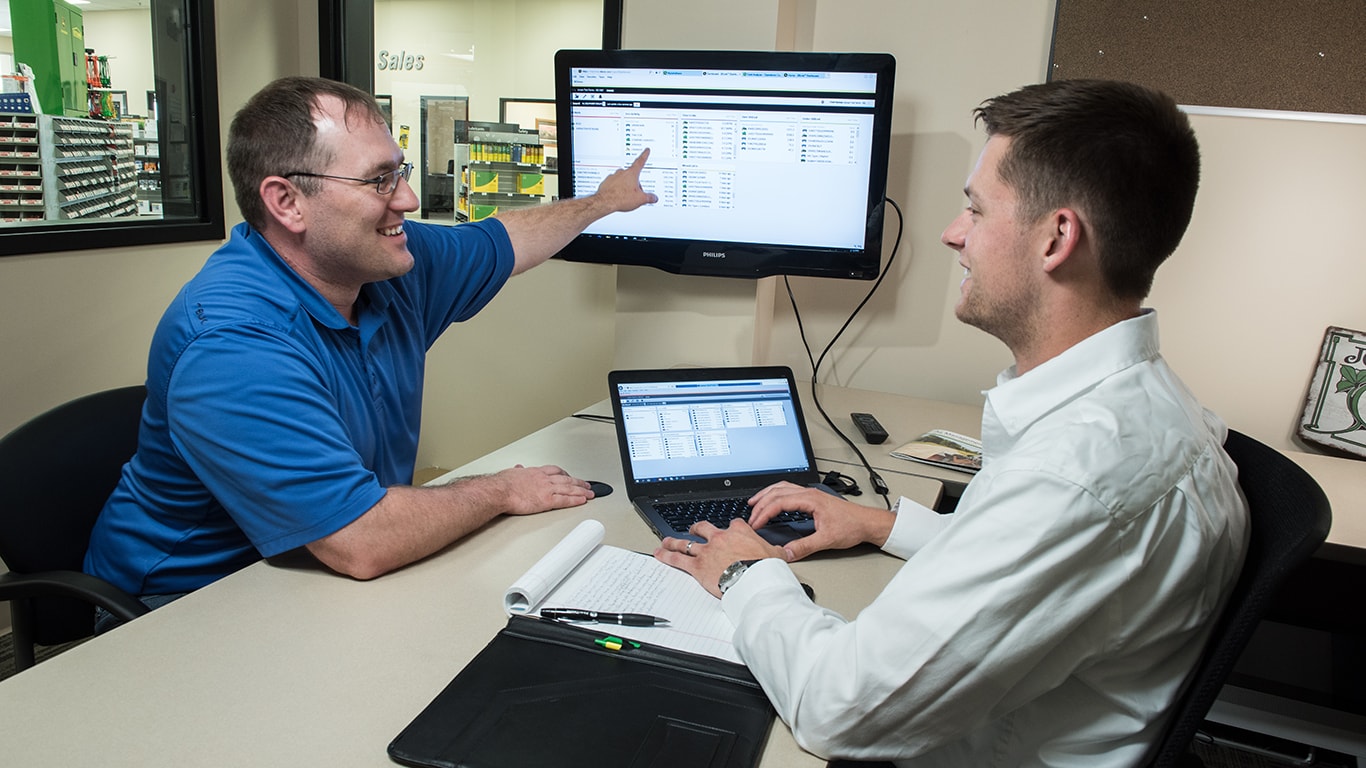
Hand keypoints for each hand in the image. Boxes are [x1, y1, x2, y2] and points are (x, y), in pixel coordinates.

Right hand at [491, 464, 594, 514]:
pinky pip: (565, 500)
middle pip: (566, 479)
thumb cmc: (502, 483)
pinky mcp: (547, 500)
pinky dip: (575, 500)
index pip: (555, 471)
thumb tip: (518, 468)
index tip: (570, 476)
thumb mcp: (511, 473)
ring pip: (569, 488)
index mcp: (535, 472)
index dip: (565, 474)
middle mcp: (544, 479)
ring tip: (590, 493)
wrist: (499, 491)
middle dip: (578, 482)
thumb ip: (517, 471)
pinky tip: (582, 500)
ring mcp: (547, 489)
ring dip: (581, 491)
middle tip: (587, 485)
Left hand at [594, 149, 657, 212]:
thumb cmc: (621, 197)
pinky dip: (616, 189)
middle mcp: (622, 173)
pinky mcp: (606, 183)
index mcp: (632, 173)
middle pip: (631, 175)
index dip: (644, 156)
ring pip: (622, 180)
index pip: (640, 162)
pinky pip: (613, 184)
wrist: (606, 202)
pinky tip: (617, 197)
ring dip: (625, 186)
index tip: (646, 151)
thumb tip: (654, 197)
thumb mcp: (640, 199)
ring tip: (625, 197)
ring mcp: (613, 177)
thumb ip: (649, 197)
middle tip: (635, 193)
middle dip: (634, 183)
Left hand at [655, 519, 785, 597]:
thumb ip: (775, 551)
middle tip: (693, 530)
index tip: (729, 532)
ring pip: (687, 543)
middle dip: (696, 529)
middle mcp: (720, 538)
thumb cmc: (765, 569)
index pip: (733, 524)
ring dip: (674, 541)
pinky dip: (667, 556)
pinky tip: (660, 554)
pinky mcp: (697, 566)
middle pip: (704, 528)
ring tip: (666, 540)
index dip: (730, 529)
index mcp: (739, 532)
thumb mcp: (776, 555)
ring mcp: (707, 551)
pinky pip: (678, 559)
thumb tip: (784, 552)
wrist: (754, 580)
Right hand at [747, 481, 895, 560]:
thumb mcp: (827, 540)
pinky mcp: (813, 498)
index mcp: (810, 499)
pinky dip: (776, 495)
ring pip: (782, 488)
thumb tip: (787, 553)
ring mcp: (811, 494)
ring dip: (766, 495)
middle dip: (761, 503)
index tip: (756, 524)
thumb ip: (804, 547)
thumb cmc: (852, 526)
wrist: (867, 522)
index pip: (779, 502)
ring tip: (754, 503)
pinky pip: (789, 491)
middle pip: (777, 492)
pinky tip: (774, 502)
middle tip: (750, 516)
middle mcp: (809, 493)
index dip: (764, 513)